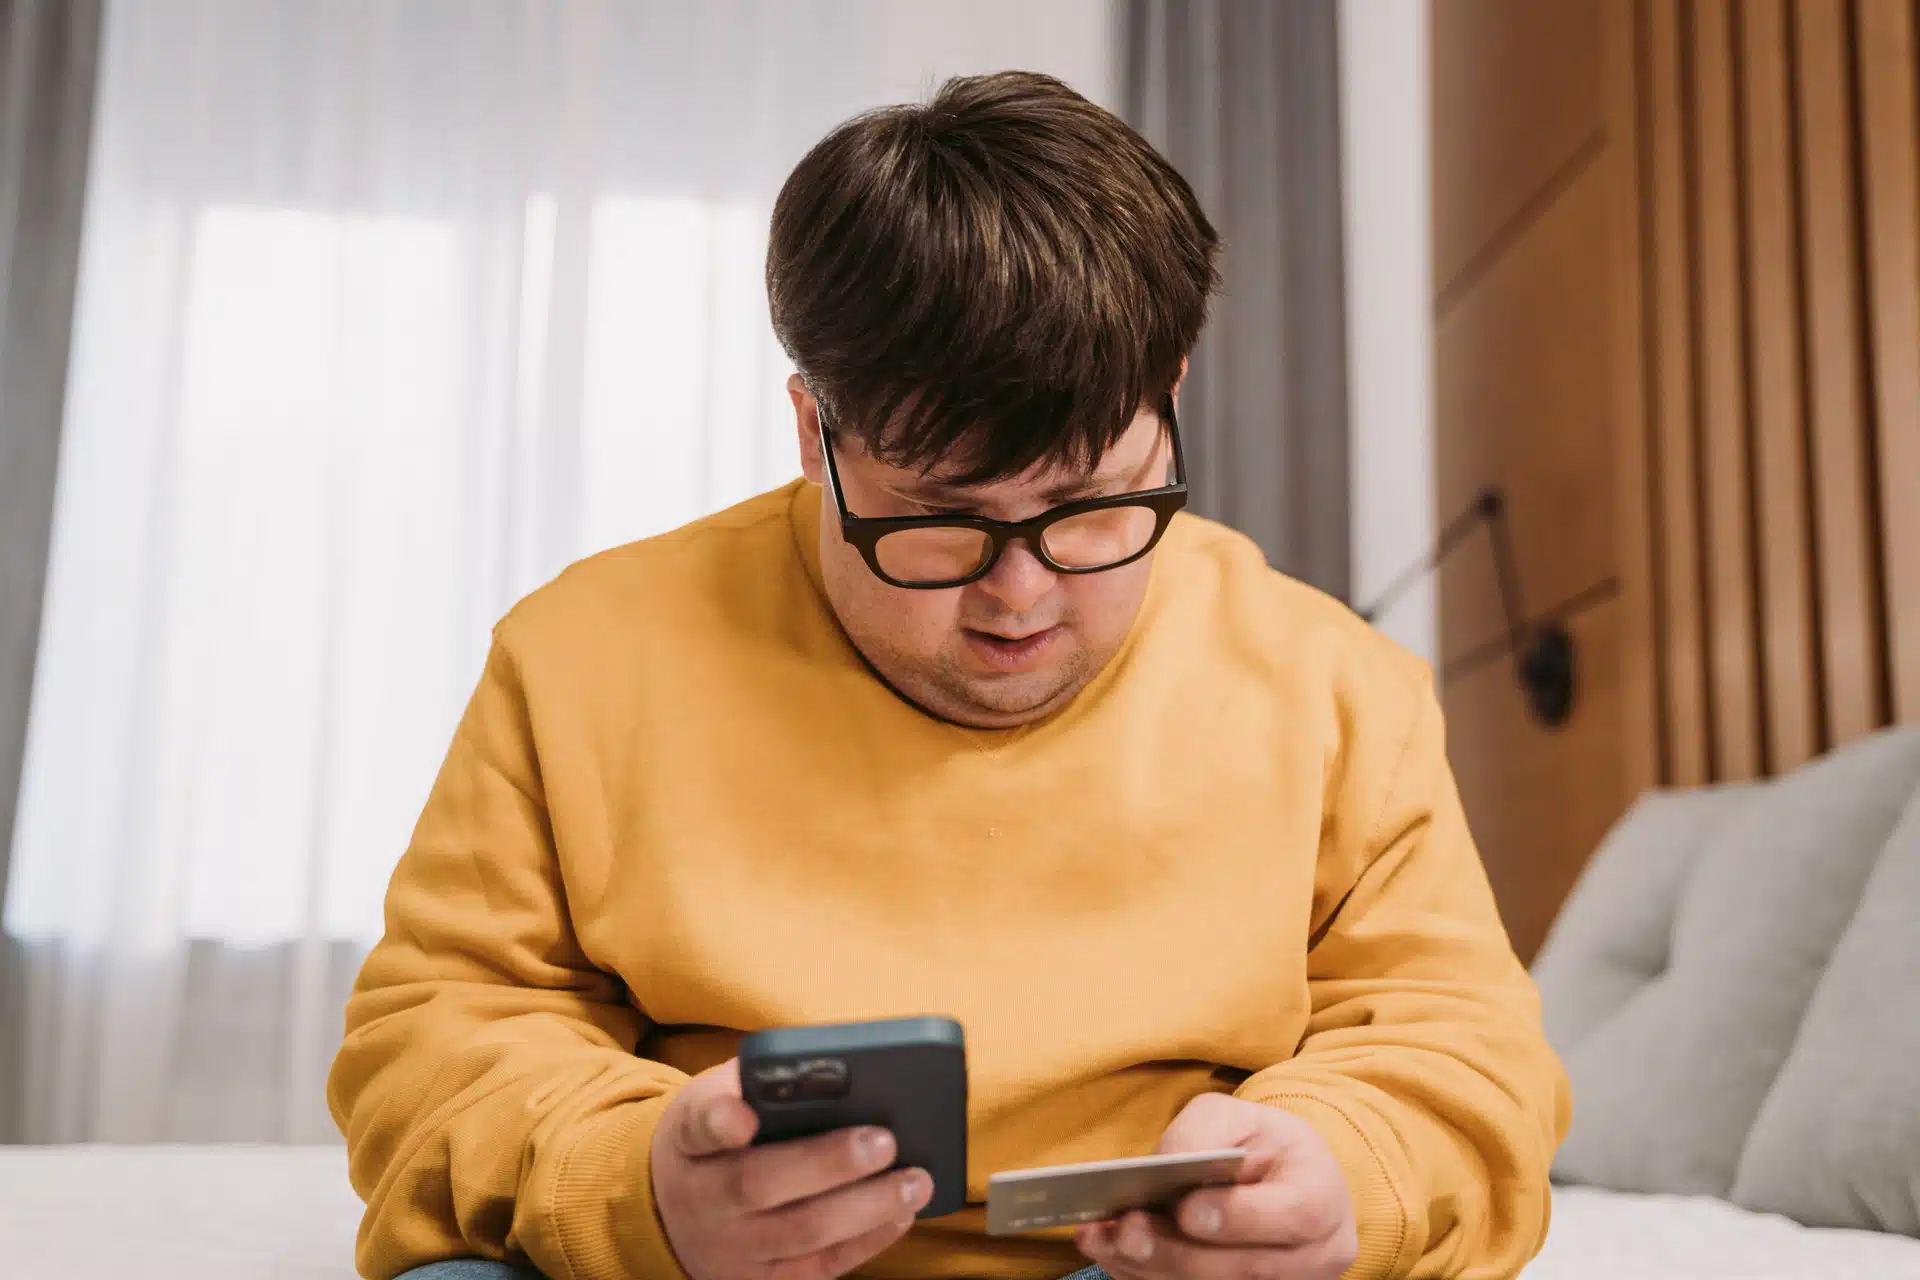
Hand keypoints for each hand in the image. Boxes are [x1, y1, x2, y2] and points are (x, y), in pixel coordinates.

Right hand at [651, 1060, 932, 1279]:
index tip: (744, 1114)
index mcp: (689, 1138)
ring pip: (801, 1233)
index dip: (721, 1120)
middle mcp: (702, 1199)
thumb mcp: (717, 1099)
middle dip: (826, 1163)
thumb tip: (832, 1069)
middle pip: (758, 1185)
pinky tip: (900, 1214)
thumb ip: (759, 1083)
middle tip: (885, 1141)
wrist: (673, 1213)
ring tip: (915, 1180)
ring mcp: (731, 1249)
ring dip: (866, 1207)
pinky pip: (819, 1268)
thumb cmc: (717, 1141)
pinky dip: (867, 1241)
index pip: (699, 1123)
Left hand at [1075, 1093, 1356, 1279]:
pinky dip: (1150, 1279)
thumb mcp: (1237, 1116)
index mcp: (1322, 1195)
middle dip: (1178, 1251)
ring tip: (1104, 1241)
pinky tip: (1114, 1256)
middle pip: (1248, 1268)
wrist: (1281, 1179)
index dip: (1240, 1217)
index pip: (1296, 1215)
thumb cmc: (1259, 1142)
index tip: (1187, 1209)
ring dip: (1154, 1270)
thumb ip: (1204, 1133)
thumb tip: (1164, 1167)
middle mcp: (1315, 1254)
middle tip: (1127, 1230)